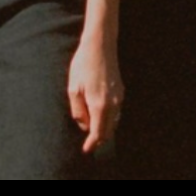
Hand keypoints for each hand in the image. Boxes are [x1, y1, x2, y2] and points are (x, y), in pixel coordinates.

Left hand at [68, 35, 124, 153]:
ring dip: (104, 129)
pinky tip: (99, 116)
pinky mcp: (121, 91)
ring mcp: (119, 97)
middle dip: (99, 139)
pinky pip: (116, 112)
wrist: (100, 45)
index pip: (98, 133)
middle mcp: (113, 104)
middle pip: (108, 131)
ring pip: (114, 122)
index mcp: (100, 105)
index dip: (92, 144)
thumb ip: (78, 111)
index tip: (86, 150)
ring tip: (92, 131)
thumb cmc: (83, 65)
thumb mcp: (73, 89)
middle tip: (88, 144)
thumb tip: (84, 126)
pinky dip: (109, 119)